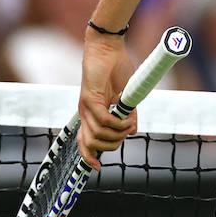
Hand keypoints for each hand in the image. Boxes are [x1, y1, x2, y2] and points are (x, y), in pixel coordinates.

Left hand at [77, 32, 137, 168]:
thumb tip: (132, 132)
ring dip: (116, 135)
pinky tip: (127, 120)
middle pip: (93, 144)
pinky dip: (117, 124)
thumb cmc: (116, 68)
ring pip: (98, 135)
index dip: (88, 158)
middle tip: (127, 132)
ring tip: (129, 125)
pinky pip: (103, 120)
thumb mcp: (126, 96)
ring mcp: (86, 107)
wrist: (108, 47)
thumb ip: (128, 114)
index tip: (98, 168)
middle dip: (112, 145)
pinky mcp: (90, 99)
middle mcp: (85, 113)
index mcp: (91, 114)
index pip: (83, 143)